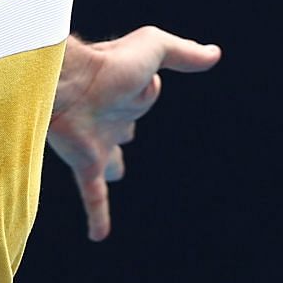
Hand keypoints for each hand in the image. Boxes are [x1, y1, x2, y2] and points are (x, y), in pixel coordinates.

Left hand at [46, 26, 220, 240]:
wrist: (68, 83)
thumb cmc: (110, 61)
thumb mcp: (153, 47)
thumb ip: (181, 52)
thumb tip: (214, 53)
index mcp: (128, 91)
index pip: (145, 94)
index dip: (147, 88)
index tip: (147, 80)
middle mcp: (110, 118)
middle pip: (123, 129)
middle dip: (124, 129)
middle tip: (124, 132)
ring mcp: (97, 143)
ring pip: (108, 162)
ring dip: (110, 169)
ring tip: (112, 176)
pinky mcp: (85, 164)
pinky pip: (94, 197)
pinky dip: (98, 216)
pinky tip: (98, 235)